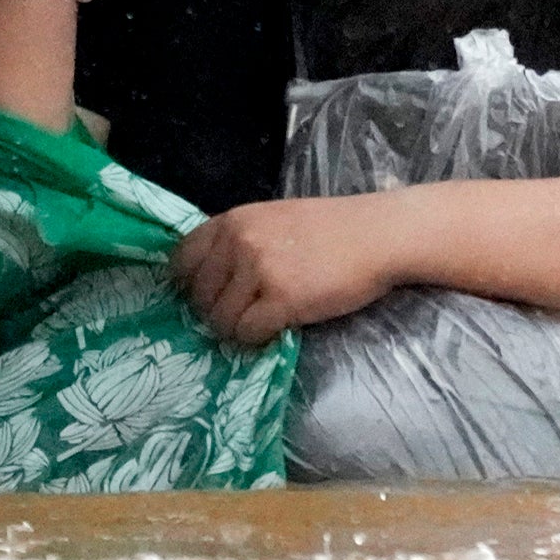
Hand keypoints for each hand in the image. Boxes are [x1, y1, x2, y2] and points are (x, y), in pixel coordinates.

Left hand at [172, 194, 409, 343]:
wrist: (377, 235)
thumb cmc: (331, 228)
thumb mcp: (273, 220)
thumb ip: (240, 241)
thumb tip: (210, 278)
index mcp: (233, 220)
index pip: (182, 259)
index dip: (189, 284)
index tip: (206, 297)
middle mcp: (238, 242)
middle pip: (199, 294)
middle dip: (215, 311)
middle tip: (241, 315)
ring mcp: (258, 270)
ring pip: (220, 319)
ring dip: (237, 328)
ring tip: (262, 322)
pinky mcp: (281, 299)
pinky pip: (247, 332)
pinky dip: (257, 339)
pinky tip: (276, 328)